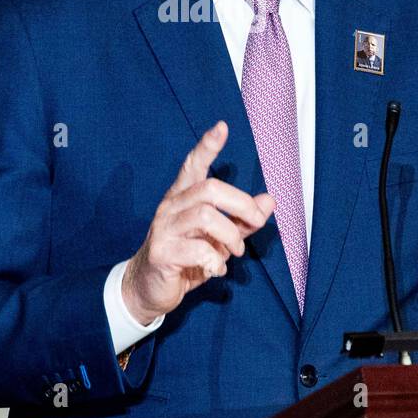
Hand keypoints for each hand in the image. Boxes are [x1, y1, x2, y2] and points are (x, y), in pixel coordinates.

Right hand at [121, 121, 274, 325]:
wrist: (148, 289)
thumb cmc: (186, 258)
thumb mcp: (219, 238)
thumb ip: (243, 220)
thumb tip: (269, 200)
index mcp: (182, 198)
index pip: (192, 164)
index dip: (207, 146)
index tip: (222, 127)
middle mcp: (170, 207)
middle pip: (209, 188)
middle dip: (241, 204)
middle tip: (256, 223)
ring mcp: (163, 229)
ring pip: (205, 216)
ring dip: (231, 235)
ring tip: (235, 251)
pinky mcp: (162, 252)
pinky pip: (199, 250)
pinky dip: (217, 262)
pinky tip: (216, 270)